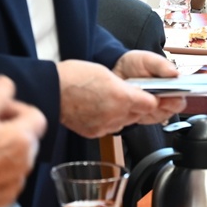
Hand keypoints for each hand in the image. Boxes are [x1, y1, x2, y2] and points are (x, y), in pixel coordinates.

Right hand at [0, 75, 46, 206]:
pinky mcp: (6, 198)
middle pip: (28, 138)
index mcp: (22, 138)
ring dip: (5, 152)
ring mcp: (16, 183)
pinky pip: (9, 179)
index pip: (36, 115)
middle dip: (11, 130)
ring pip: (19, 159)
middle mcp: (25, 162)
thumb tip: (7, 84)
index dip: (17, 110)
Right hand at [57, 59, 181, 137]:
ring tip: (112, 101)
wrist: (52, 90)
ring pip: (125, 122)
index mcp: (121, 97)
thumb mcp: (106, 74)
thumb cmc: (75, 76)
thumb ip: (125, 87)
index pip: (150, 104)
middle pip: (138, 114)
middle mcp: (116, 114)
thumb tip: (137, 95)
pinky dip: (109, 120)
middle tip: (133, 96)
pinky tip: (99, 110)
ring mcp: (105, 126)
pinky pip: (110, 127)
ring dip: (124, 114)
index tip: (154, 96)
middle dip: (139, 106)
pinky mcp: (94, 133)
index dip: (153, 99)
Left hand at [113, 50, 186, 123]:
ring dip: (151, 106)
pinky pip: (146, 119)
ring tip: (141, 96)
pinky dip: (140, 111)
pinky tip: (134, 102)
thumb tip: (175, 73)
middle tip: (155, 94)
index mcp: (174, 83)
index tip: (175, 90)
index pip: (185, 91)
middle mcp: (169, 98)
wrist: (116, 72)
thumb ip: (161, 65)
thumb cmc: (136, 65)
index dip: (183, 93)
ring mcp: (157, 109)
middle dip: (167, 102)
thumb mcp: (147, 59)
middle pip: (175, 106)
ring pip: (161, 114)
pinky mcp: (144, 117)